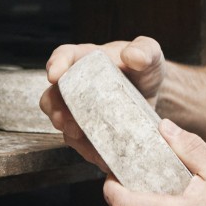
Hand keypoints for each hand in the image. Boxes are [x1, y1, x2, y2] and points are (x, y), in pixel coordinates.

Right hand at [41, 37, 165, 170]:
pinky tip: (101, 155)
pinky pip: (81, 143)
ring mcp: (80, 110)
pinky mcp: (89, 131)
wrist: (152, 94)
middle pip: (53, 95)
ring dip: (67, 131)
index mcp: (86, 60)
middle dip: (55, 108)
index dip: (55, 64)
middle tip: (65, 118)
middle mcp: (76, 85)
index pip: (64, 56)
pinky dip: (88, 150)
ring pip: (62, 121)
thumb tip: (133, 56)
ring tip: (80, 136)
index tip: (54, 75)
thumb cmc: (144, 68)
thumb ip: (144, 50)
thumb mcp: (150, 54)